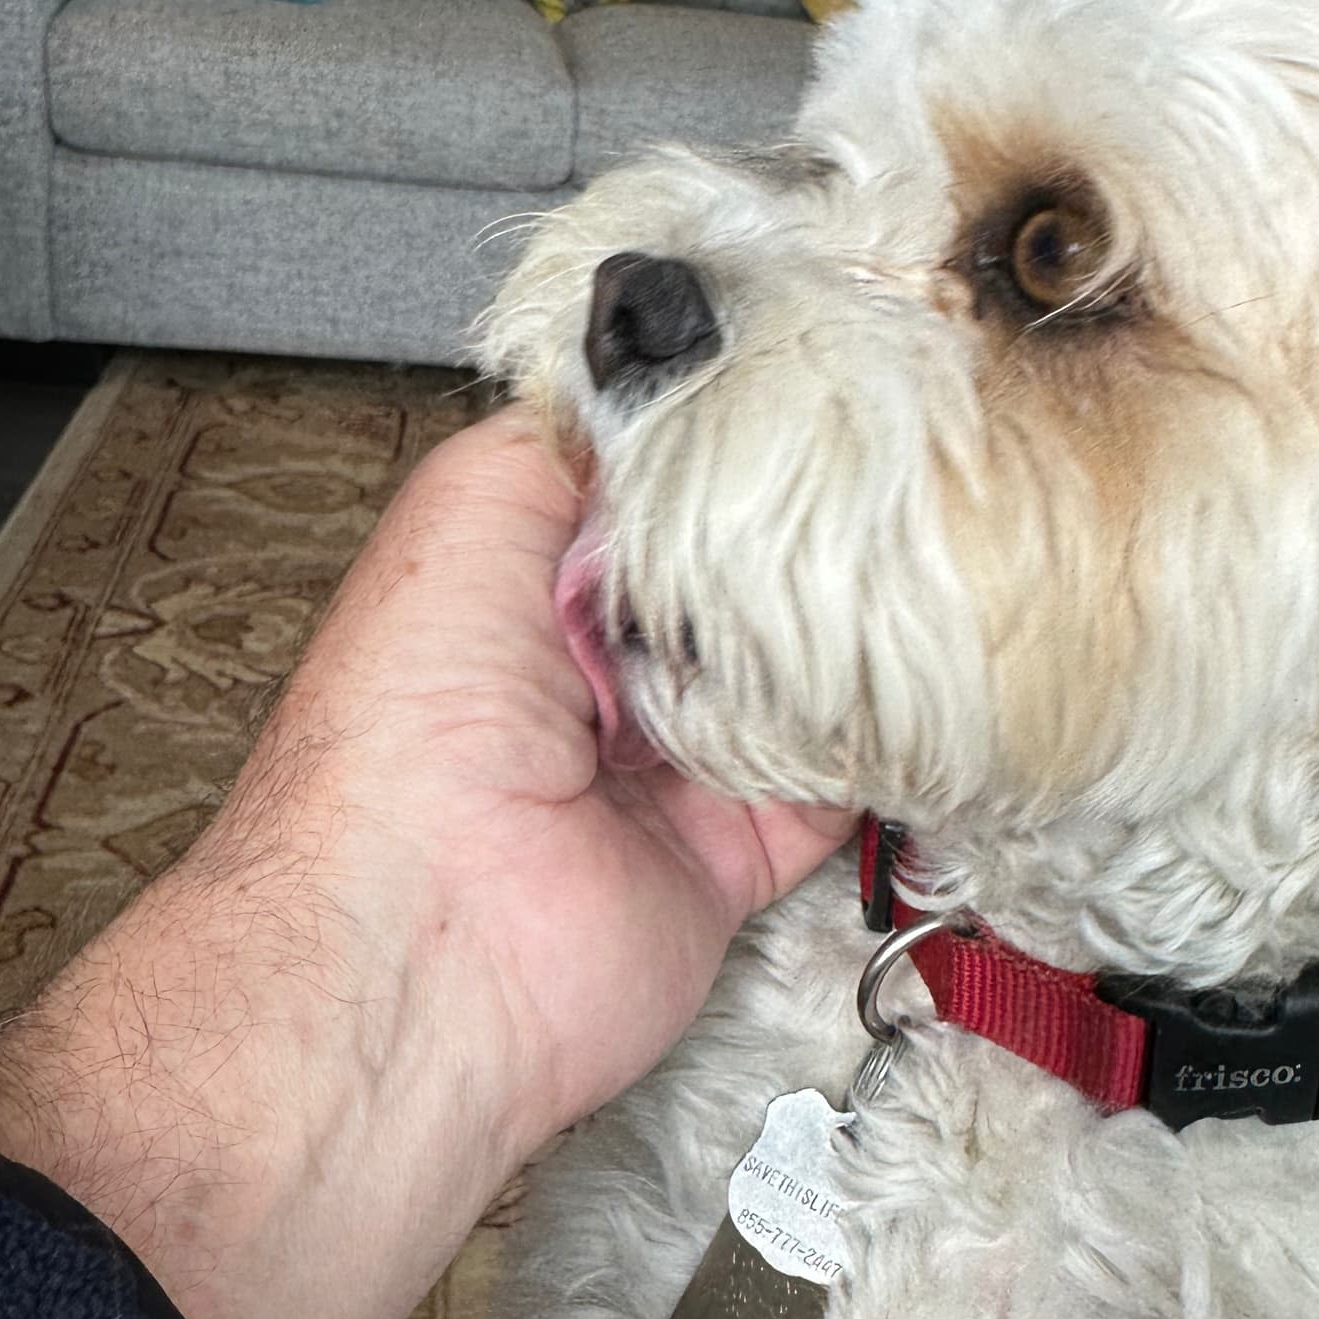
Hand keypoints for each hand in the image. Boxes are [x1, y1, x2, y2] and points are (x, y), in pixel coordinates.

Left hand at [0, 410, 853, 1318]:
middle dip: (789, 542)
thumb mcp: (467, 513)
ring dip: (836, 637)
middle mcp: (592, 677)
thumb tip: (658, 374)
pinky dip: (869, 747)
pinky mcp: (721, 857)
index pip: (646, 493)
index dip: (716, 447)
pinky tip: (914, 677)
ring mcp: (662, 769)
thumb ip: (567, 437)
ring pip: (788, 679)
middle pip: (729, 583)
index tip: (803, 394)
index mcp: (520, 590)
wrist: (423, 943)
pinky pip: (826, 791)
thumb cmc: (403, 734)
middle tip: (874, 482)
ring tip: (906, 562)